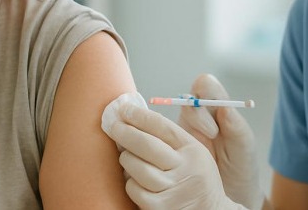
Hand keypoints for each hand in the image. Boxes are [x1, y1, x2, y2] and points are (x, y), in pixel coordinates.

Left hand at [103, 99, 247, 209]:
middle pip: (147, 145)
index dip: (140, 116)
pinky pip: (134, 189)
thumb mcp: (193, 154)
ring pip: (137, 167)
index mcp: (193, 150)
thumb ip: (171, 139)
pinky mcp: (161, 207)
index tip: (124, 109)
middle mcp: (185, 169)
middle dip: (125, 132)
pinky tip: (133, 178)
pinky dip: (129, 182)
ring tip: (125, 155)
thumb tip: (135, 118)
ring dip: (126, 158)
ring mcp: (173, 190)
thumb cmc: (194, 178)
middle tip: (112, 125)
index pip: (162, 127)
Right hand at [178, 74, 263, 209]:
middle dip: (196, 114)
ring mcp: (182, 130)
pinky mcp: (170, 146)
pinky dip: (165, 141)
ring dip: (183, 130)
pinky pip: (160, 135)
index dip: (205, 93)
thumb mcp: (244, 149)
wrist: (230, 196)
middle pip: (186, 98)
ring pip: (172, 115)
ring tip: (200, 149)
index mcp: (218, 109)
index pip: (205, 85)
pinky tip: (180, 158)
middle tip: (212, 135)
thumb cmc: (241, 168)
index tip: (217, 119)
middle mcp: (198, 116)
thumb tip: (226, 108)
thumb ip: (237, 127)